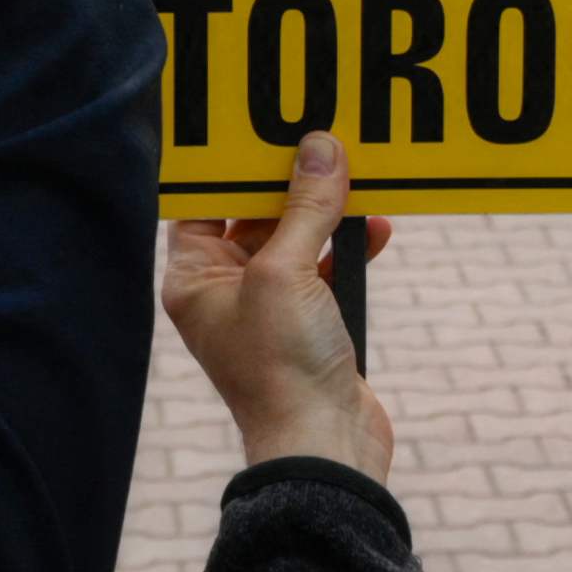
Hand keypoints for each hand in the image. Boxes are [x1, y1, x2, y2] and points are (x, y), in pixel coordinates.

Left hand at [162, 131, 395, 479]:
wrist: (324, 446)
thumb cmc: (283, 367)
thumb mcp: (287, 272)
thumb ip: (305, 207)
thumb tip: (320, 147)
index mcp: (194, 280)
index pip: (202, 203)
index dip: (231, 165)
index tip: (262, 125)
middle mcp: (225, 292)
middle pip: (254, 215)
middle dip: (291, 180)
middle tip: (320, 137)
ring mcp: (269, 309)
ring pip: (297, 239)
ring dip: (328, 211)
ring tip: (357, 174)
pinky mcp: (311, 324)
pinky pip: (327, 268)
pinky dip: (351, 247)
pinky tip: (378, 225)